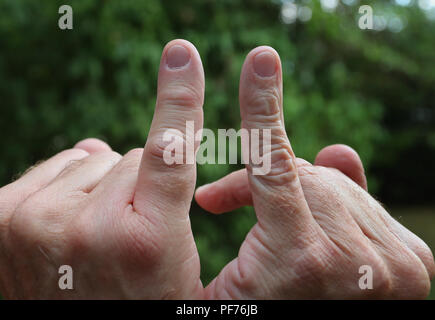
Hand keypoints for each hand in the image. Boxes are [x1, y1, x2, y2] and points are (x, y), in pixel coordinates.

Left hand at [0, 39, 204, 298]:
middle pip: (131, 158)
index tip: (182, 54)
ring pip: (92, 160)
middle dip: (136, 190)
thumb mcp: (173, 266)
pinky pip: (56, 168)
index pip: (168, 150)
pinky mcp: (2, 216)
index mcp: (144, 244)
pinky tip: (64, 230)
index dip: (180, 98)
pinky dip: (67, 188)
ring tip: (93, 240)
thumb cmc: (136, 301)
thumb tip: (96, 143)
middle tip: (127, 238)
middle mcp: (85, 229)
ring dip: (99, 190)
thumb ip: (160, 195)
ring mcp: (34, 221)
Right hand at [195, 47, 434, 298]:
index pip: (275, 165)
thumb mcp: (230, 283)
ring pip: (335, 183)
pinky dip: (334, 204)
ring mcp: (394, 264)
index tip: (261, 60)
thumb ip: (262, 211)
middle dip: (262, 182)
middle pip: (304, 174)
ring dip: (300, 195)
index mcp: (299, 265)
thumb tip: (330, 150)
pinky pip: (364, 202)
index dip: (263, 107)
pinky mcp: (415, 263)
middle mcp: (355, 262)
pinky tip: (319, 226)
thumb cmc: (254, 313)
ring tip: (275, 227)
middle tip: (222, 201)